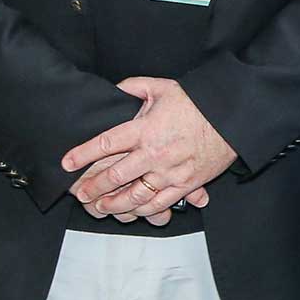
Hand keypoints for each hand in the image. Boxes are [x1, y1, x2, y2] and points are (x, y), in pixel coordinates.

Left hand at [61, 78, 237, 220]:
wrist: (231, 119)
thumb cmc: (199, 103)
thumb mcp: (164, 87)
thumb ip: (134, 87)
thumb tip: (114, 90)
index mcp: (146, 129)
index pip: (105, 143)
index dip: (82, 154)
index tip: (67, 162)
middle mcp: (154, 153)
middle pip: (115, 176)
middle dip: (93, 187)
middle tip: (80, 193)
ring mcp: (170, 172)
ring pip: (135, 195)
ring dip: (114, 204)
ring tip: (100, 206)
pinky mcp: (185, 184)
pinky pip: (160, 203)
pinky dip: (142, 211)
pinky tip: (131, 212)